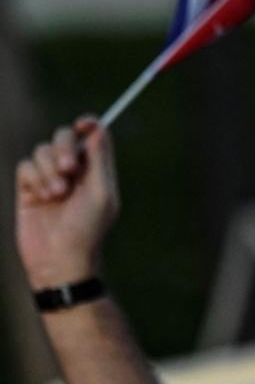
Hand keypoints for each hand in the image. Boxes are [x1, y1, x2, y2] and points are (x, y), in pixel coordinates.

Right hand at [15, 116, 118, 287]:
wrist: (59, 260)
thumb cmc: (87, 230)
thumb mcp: (101, 194)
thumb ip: (100, 160)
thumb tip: (99, 128)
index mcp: (97, 173)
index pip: (92, 138)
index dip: (88, 126)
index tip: (83, 123)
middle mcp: (74, 173)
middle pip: (64, 138)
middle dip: (63, 148)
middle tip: (69, 169)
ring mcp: (50, 179)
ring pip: (41, 150)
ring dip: (48, 169)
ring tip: (57, 194)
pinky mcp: (28, 189)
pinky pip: (25, 166)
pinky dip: (33, 178)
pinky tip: (41, 197)